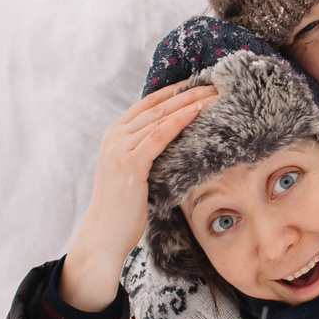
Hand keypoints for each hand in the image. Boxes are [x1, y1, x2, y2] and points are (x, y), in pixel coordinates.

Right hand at [60, 81, 217, 311]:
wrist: (103, 236)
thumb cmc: (122, 211)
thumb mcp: (134, 175)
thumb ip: (146, 155)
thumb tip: (176, 147)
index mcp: (114, 136)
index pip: (148, 105)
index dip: (174, 92)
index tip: (200, 83)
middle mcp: (114, 136)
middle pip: (157, 106)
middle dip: (188, 92)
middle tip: (215, 82)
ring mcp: (119, 148)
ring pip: (161, 116)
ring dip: (190, 102)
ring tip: (215, 93)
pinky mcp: (129, 163)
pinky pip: (159, 135)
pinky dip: (180, 120)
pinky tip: (198, 111)